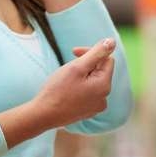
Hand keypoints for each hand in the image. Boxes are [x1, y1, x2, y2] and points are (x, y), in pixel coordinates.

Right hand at [0, 38, 115, 146]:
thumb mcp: (77, 67)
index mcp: (104, 86)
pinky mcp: (87, 112)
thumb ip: (97, 53)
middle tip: (67, 68)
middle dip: (85, 65)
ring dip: (81, 76)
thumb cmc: (58, 90)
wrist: (43, 115)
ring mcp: (96, 107)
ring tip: (66, 81)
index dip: (91, 52)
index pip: (106, 59)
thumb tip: (112, 41)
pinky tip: (66, 91)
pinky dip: (79, 87)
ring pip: (93, 82)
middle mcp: (104, 98)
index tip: (73, 52)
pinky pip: (88, 93)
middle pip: (100, 71)